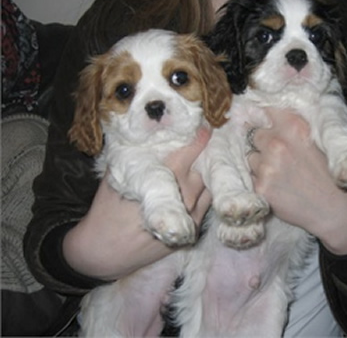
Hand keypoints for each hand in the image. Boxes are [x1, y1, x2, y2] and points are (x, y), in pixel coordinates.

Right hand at [63, 127, 211, 279]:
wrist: (105, 252)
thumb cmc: (107, 211)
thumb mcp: (115, 177)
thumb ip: (134, 155)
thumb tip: (145, 135)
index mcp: (165, 180)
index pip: (191, 153)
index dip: (199, 138)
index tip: (206, 127)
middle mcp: (184, 197)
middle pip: (205, 169)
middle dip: (203, 158)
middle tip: (200, 148)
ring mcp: (191, 215)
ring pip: (209, 187)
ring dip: (204, 177)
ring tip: (197, 167)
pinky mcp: (193, 231)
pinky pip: (205, 205)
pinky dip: (202, 195)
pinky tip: (191, 188)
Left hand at [246, 108, 346, 254]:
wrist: (334, 210)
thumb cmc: (330, 175)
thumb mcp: (318, 141)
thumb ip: (294, 129)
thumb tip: (272, 119)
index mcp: (293, 127)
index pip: (267, 110)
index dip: (265, 115)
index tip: (263, 119)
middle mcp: (277, 143)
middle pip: (254, 134)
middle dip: (262, 142)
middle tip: (277, 154)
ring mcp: (266, 166)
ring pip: (251, 158)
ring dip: (260, 163)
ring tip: (280, 174)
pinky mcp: (261, 187)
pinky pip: (251, 178)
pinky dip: (261, 182)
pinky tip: (278, 188)